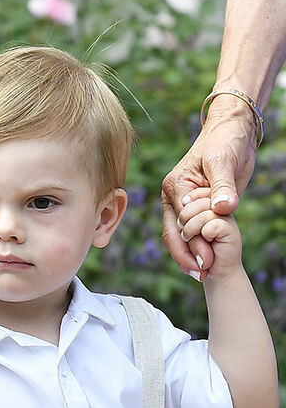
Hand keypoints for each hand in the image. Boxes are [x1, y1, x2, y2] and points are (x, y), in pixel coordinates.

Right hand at [161, 101, 256, 278]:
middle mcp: (175, 197)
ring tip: (203, 274)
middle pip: (174, 233)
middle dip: (186, 255)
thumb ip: (222, 186)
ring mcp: (185, 203)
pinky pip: (194, 231)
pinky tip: (207, 261)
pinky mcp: (199, 206)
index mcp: (176, 186)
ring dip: (191, 254)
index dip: (191, 243)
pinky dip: (199, 247)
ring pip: (181, 235)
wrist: (234, 132)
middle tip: (202, 275)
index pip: (180, 221)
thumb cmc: (225, 141)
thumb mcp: (223, 162)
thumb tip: (223, 208)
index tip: (205, 262)